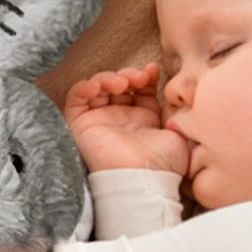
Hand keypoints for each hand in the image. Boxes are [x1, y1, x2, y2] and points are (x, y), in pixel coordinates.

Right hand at [65, 63, 189, 174]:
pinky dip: (84, 86)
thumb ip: (173, 110)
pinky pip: (75, 99)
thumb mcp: (175, 130)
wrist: (145, 180)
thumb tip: (171, 90)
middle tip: (139, 78)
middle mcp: (119, 120)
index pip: (138, 89)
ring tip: (124, 83)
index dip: (145, 76)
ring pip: (96, 88)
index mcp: (142, 121)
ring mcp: (100, 122)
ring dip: (109, 78)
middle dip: (128, 74)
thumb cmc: (164, 164)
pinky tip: (99, 86)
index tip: (154, 71)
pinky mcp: (81, 126)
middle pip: (117, 85)